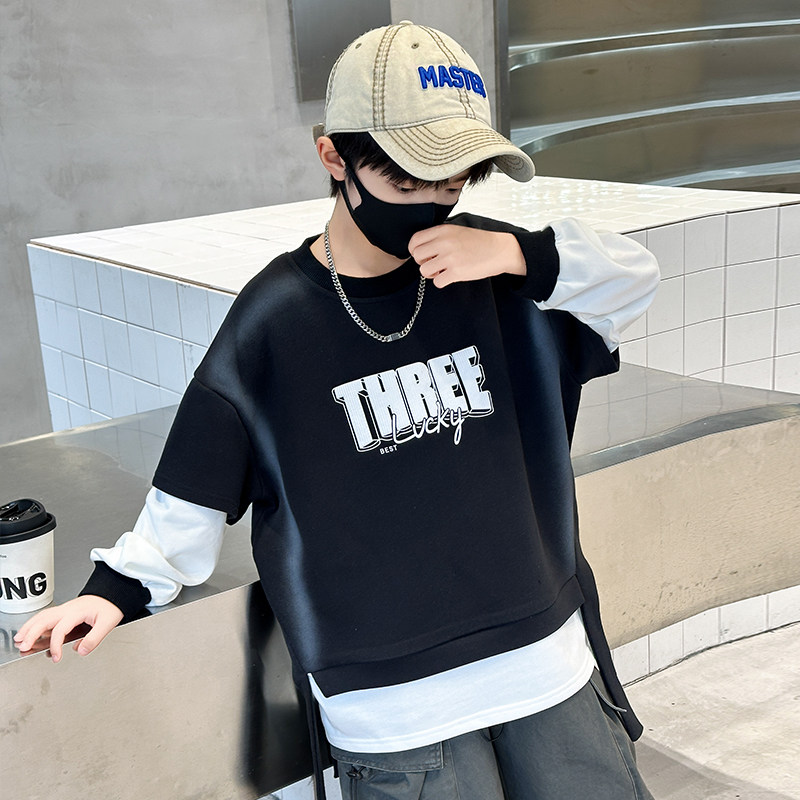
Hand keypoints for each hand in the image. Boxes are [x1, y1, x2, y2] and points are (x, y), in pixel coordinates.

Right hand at [13, 595, 123, 662]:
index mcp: (78, 612)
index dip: (55, 645)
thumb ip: (95, 638)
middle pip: (44, 619)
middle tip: (23, 646)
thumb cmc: (110, 606)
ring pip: (42, 616)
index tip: (56, 657)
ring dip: (29, 627)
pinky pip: (46, 615)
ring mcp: (65, 608)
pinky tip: (29, 631)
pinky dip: (35, 623)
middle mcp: (68, 609)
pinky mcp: (64, 610)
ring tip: (19, 639)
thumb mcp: (108, 623)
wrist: (112, 594)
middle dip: (32, 633)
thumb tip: (80, 651)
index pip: (60, 629)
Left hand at [409, 226, 525, 287]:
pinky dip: (442, 282)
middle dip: (423, 263)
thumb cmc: (478, 242)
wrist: (499, 250)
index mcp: (443, 230)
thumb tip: (419, 250)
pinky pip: (437, 282)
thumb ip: (438, 237)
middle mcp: (444, 242)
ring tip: (442, 270)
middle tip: (434, 264)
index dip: (414, 250)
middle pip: (417, 256)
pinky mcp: (456, 272)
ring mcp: (450, 257)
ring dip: (431, 274)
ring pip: (424, 271)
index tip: (422, 255)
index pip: (415, 240)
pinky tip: (450, 276)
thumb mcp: (456, 231)